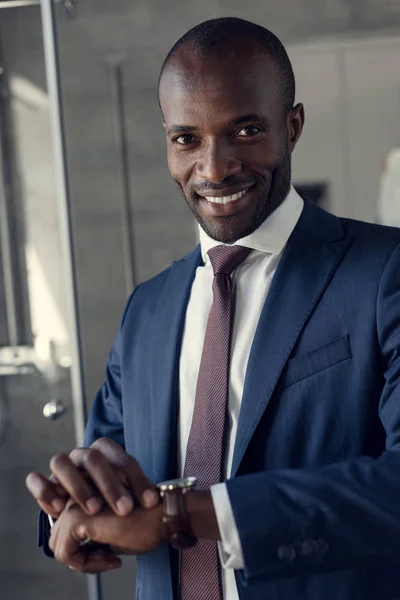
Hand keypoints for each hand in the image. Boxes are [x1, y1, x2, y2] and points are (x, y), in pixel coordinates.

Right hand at [26, 438, 158, 518]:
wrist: (91, 507)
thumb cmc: (114, 500)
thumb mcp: (129, 495)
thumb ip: (139, 495)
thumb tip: (159, 500)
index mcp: (107, 452)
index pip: (123, 458)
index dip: (138, 479)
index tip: (150, 502)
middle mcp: (83, 455)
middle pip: (93, 458)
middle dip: (110, 484)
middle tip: (125, 509)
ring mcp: (63, 467)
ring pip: (61, 462)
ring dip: (78, 485)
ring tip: (94, 510)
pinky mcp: (46, 483)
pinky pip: (36, 480)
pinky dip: (45, 491)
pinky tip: (59, 509)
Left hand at [49, 499, 164, 572]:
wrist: (164, 514)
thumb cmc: (145, 522)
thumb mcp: (112, 533)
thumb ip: (91, 539)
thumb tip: (73, 559)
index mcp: (86, 493)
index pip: (67, 530)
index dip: (85, 550)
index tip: (110, 553)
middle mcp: (78, 492)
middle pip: (59, 537)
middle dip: (82, 556)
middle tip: (110, 559)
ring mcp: (75, 503)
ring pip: (59, 545)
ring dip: (84, 561)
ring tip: (111, 558)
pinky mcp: (76, 517)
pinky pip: (64, 553)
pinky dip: (84, 565)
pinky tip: (110, 558)